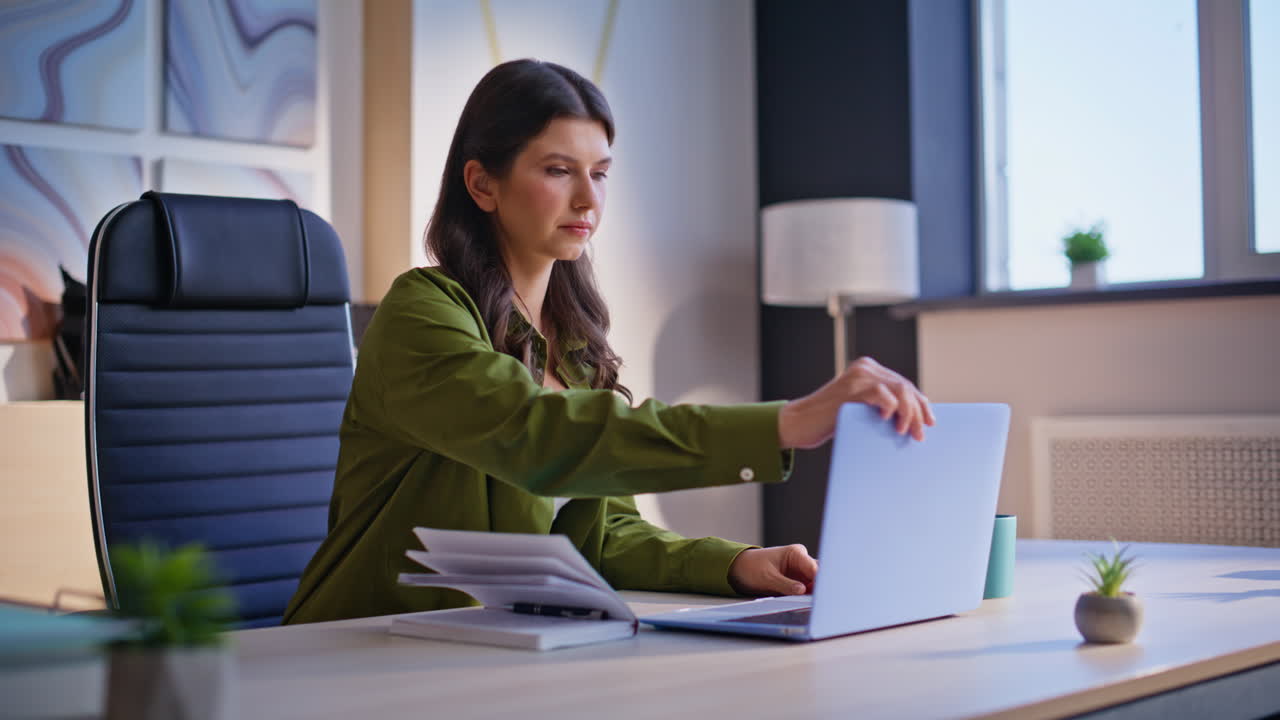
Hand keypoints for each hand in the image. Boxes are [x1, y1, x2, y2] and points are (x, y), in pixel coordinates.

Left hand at [728, 544, 818, 596]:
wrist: (741, 570)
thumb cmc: (752, 567)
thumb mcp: (767, 578)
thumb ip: (785, 585)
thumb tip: (803, 591)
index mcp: (796, 553)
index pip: (814, 568)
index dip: (820, 581)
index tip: (822, 594)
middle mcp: (802, 562)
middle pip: (819, 575)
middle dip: (821, 588)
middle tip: (820, 602)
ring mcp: (802, 573)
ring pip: (816, 585)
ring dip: (815, 595)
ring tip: (814, 606)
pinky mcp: (799, 583)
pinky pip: (808, 592)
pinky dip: (809, 598)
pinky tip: (808, 605)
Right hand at [777, 356, 934, 448]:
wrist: (800, 423)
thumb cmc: (829, 421)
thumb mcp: (860, 409)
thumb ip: (880, 405)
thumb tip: (913, 421)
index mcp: (869, 370)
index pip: (904, 385)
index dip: (921, 403)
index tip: (930, 422)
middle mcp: (865, 369)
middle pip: (905, 387)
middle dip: (918, 412)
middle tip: (920, 434)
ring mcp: (858, 377)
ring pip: (898, 390)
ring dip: (908, 413)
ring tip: (905, 431)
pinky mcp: (850, 388)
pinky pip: (881, 395)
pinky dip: (889, 408)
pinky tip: (887, 421)